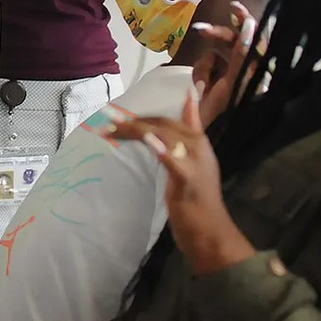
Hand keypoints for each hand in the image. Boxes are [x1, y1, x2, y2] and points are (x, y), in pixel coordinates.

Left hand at [108, 91, 254, 275]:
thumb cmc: (196, 206)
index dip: (180, 100)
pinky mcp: (188, 179)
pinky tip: (146, 139)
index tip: (179, 85)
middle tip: (109, 121)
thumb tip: (156, 137)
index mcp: (200, 146)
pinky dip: (159, 147)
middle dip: (136, 121)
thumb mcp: (184, 172)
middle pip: (165, 124)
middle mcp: (200, 149)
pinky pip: (172, 158)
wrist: (211, 234)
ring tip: (112, 128)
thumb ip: (173, 152)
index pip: (186, 116)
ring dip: (136, 129)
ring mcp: (196, 163)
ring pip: (164, 135)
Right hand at [191, 1, 260, 126]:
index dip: (246, 21)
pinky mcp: (216, 80)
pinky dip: (200, 74)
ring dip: (205, 66)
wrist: (201, 137)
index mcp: (257, 72)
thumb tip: (250, 26)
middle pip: (233, 43)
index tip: (233, 8)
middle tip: (199, 30)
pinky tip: (200, 89)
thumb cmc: (223, 115)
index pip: (255, 39)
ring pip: (215, 54)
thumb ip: (241, 53)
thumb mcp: (233, 83)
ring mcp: (230, 76)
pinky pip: (206, 65)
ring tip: (203, 86)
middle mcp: (247, 71)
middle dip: (216, 39)